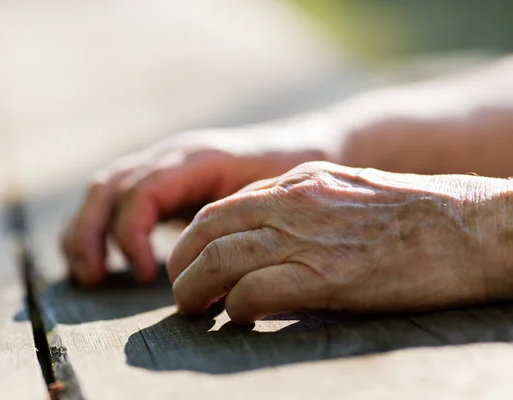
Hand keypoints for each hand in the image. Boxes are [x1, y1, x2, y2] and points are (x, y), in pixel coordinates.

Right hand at [61, 128, 327, 285]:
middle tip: (91, 279)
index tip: (144, 275)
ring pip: (104, 188)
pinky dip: (99, 226)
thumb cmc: (289, 173)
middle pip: (109, 186)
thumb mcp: (265, 196)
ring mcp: (162, 164)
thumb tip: (202, 269)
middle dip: (90, 232)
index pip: (142, 191)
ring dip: (85, 230)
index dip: (131, 233)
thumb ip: (231, 222)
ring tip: (86, 274)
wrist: (302, 144)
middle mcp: (170, 156)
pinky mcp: (162, 181)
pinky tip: (99, 259)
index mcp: (195, 159)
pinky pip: (116, 197)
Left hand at [167, 161, 506, 323]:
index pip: (222, 207)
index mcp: (298, 182)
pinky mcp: (329, 274)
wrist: (471, 226)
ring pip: (220, 259)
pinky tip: (241, 319)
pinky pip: (257, 290)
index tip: (192, 263)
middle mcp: (294, 201)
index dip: (196, 238)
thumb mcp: (346, 191)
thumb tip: (268, 236)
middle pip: (208, 229)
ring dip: (195, 289)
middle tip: (182, 292)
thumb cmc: (415, 213)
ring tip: (194, 311)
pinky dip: (238, 307)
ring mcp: (309, 235)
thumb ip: (303, 206)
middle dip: (182, 262)